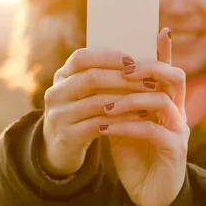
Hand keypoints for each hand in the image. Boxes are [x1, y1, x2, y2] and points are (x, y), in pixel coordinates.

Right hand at [41, 48, 156, 175]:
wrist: (61, 148)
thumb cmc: (83, 112)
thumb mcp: (85, 92)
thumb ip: (104, 74)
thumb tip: (137, 56)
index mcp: (62, 75)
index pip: (81, 57)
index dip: (107, 57)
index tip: (132, 61)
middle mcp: (56, 92)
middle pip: (91, 78)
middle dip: (123, 79)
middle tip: (150, 82)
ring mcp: (59, 115)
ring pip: (96, 102)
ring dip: (126, 100)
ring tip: (149, 100)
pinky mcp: (66, 136)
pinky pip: (98, 125)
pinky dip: (121, 120)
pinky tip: (139, 119)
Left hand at [98, 28, 189, 205]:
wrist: (148, 195)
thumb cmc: (136, 155)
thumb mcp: (124, 122)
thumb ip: (119, 99)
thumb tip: (98, 74)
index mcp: (166, 102)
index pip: (169, 69)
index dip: (165, 50)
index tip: (158, 29)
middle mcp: (176, 112)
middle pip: (174, 77)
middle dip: (148, 68)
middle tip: (123, 69)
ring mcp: (178, 130)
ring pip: (162, 101)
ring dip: (131, 99)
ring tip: (105, 104)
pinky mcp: (173, 151)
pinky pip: (152, 130)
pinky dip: (126, 126)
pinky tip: (105, 127)